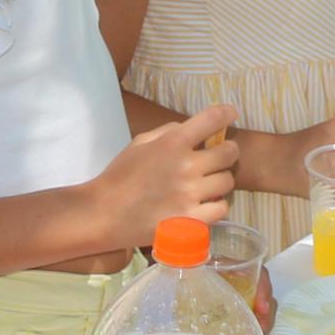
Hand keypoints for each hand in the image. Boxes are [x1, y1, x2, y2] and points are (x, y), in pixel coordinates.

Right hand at [103, 103, 240, 244]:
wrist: (104, 213)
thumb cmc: (120, 176)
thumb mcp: (140, 142)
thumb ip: (168, 132)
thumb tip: (193, 129)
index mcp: (173, 142)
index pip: (212, 119)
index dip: (226, 113)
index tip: (230, 114)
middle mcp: (187, 166)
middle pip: (229, 152)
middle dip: (227, 151)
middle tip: (219, 156)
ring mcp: (191, 195)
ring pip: (227, 181)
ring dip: (221, 179)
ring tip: (209, 183)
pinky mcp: (191, 220)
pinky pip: (222, 208)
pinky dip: (217, 205)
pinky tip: (206, 204)